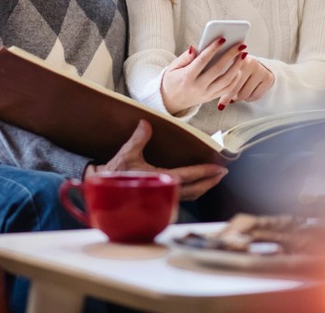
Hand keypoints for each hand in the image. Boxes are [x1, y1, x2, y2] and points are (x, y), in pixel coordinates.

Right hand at [86, 120, 226, 200]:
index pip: (189, 176)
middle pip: (195, 190)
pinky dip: (192, 192)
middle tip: (221, 173)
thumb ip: (139, 138)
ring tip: (212, 178)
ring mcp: (162, 199)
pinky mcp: (158, 201)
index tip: (219, 168)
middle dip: (210, 181)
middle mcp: (164, 191)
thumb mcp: (127, 154)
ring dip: (203, 187)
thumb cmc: (115, 173)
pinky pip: (181, 197)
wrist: (102, 189)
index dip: (206, 171)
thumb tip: (146, 123)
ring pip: (189, 196)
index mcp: (160, 180)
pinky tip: (195, 186)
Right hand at [159, 38, 246, 113]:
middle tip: (240, 45)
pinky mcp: (211, 98)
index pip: (202, 60)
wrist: (170, 102)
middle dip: (231, 56)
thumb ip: (184, 57)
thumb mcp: (172, 68)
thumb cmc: (171, 81)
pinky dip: (235, 79)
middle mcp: (198, 87)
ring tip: (242, 55)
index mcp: (187, 77)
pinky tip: (238, 68)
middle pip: (218, 69)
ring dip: (236, 67)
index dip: (213, 49)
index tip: (222, 39)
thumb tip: (195, 48)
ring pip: (226, 80)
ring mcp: (206, 94)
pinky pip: (226, 89)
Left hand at [218, 54, 273, 106]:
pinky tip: (250, 91)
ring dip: (241, 97)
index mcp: (236, 59)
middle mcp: (249, 63)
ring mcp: (260, 70)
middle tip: (232, 98)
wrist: (261, 66)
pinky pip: (255, 96)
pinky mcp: (268, 78)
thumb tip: (219, 105)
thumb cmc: (241, 71)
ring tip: (241, 92)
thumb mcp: (232, 72)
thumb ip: (223, 82)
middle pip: (236, 89)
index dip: (224, 95)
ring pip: (245, 94)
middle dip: (232, 97)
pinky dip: (250, 98)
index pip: (227, 82)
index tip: (220, 106)